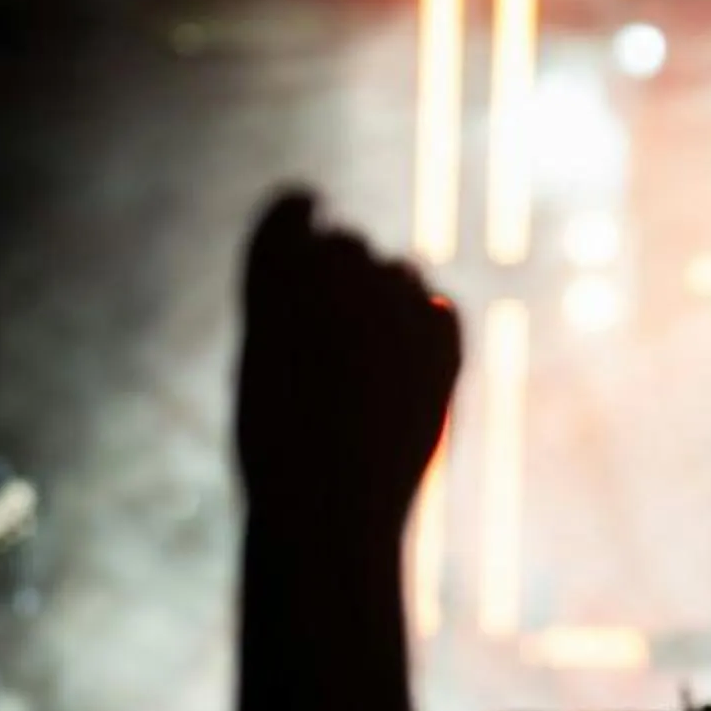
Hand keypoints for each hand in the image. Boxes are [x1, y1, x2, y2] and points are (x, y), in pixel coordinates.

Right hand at [239, 191, 460, 535]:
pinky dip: (426, 331)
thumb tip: (359, 269)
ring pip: (401, 274)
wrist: (330, 506)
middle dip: (345, 275)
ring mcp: (395, 299)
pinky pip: (439, 309)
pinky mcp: (444, 335)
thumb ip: (302, 305)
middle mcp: (335, 269)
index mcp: (272, 269)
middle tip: (334, 334)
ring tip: (366, 370)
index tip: (310, 221)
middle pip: (350, 246)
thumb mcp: (267, 362)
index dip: (302, 216)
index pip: (295, 204)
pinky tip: (405, 375)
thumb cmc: (279, 446)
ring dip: (387, 304)